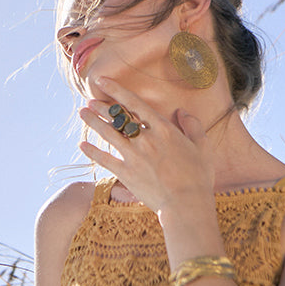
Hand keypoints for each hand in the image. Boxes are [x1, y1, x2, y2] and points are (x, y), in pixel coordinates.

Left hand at [79, 77, 215, 216]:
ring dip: (93, 122)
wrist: (186, 204)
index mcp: (163, 129)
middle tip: (90, 101)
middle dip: (101, 107)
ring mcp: (134, 156)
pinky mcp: (126, 174)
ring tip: (82, 114)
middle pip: (117, 118)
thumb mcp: (203, 147)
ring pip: (108, 134)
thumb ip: (193, 126)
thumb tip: (181, 112)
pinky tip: (82, 145)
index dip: (116, 90)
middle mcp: (145, 139)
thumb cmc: (198, 177)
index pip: (135, 104)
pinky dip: (92, 152)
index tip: (102, 81)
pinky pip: (105, 159)